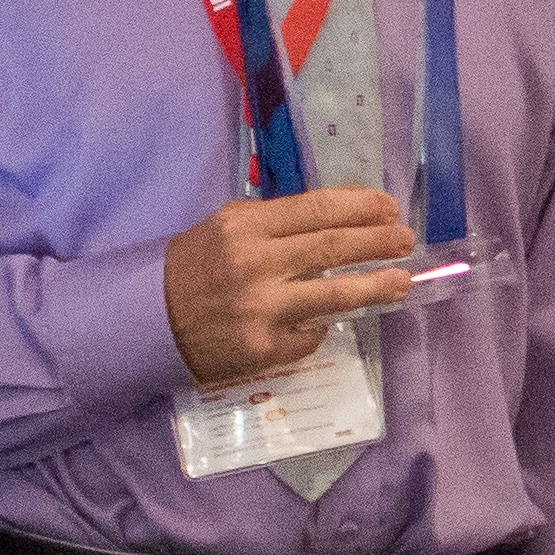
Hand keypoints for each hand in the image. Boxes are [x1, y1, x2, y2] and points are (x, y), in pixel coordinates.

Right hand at [162, 188, 413, 385]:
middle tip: (406, 240)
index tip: (389, 207)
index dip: (361, 207)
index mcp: (245, 225)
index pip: (317, 209)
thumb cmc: (196, 268)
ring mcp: (261, 308)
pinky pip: (311, 333)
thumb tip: (345, 218)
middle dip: (378, 242)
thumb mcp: (227, 229)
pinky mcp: (264, 347)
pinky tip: (331, 319)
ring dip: (376, 286)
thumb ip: (279, 224)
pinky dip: (322, 324)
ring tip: (402, 281)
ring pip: (335, 294)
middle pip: (333, 247)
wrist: (147, 321)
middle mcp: (254, 263)